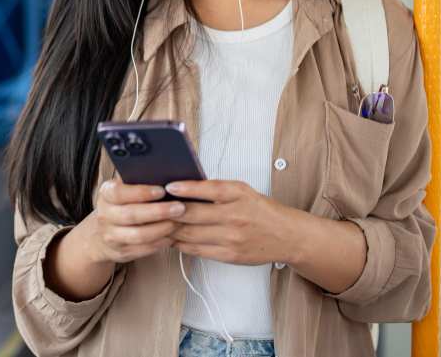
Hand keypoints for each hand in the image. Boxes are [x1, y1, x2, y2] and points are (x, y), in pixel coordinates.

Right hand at [82, 177, 186, 264]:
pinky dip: (160, 243)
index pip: (120, 192)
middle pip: (132, 215)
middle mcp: (105, 215)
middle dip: (159, 211)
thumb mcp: (123, 190)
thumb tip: (168, 174)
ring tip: (178, 222)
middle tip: (180, 207)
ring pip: (139, 235)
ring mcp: (111, 236)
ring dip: (162, 229)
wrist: (100, 234)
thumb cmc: (121, 205)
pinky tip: (172, 236)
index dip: (141, 192)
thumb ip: (139, 182)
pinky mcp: (120, 252)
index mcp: (106, 194)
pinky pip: (143, 249)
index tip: (162, 190)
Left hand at [166, 180, 293, 265]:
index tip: (169, 186)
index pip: (207, 189)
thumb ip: (217, 190)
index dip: (185, 188)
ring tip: (158, 224)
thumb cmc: (261, 210)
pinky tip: (173, 239)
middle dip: (170, 211)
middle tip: (155, 207)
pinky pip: (197, 250)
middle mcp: (234, 216)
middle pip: (193, 214)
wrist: (286, 235)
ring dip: (171, 229)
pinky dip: (181, 244)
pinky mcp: (229, 255)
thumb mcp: (242, 191)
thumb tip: (184, 189)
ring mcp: (231, 238)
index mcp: (238, 195)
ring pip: (190, 234)